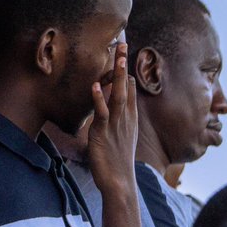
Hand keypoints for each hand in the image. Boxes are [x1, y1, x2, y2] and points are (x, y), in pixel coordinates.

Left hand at [86, 42, 137, 199]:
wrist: (120, 183)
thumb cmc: (118, 163)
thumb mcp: (120, 139)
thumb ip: (116, 122)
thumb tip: (111, 112)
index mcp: (129, 119)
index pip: (130, 90)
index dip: (127, 71)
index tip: (124, 52)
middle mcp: (125, 119)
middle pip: (126, 86)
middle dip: (124, 64)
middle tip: (123, 43)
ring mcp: (116, 125)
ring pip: (118, 95)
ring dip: (117, 75)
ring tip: (116, 57)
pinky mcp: (104, 133)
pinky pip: (101, 113)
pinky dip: (98, 99)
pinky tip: (95, 86)